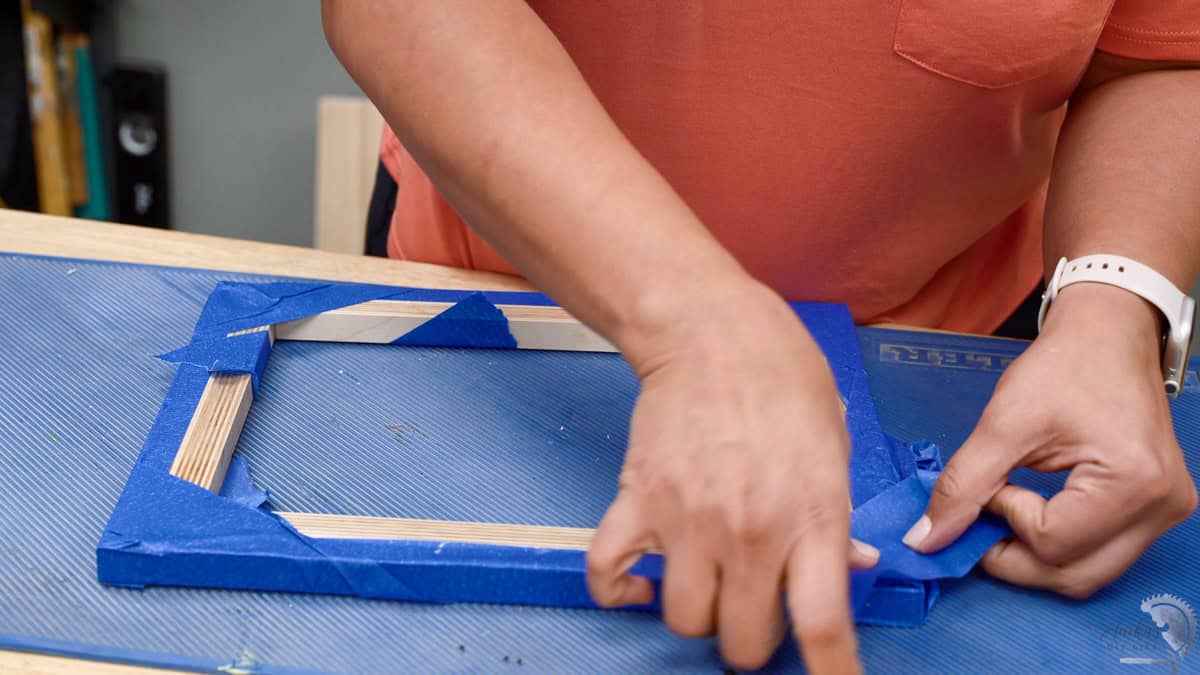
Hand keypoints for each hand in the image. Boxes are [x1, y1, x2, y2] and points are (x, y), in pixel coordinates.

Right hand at [585, 281, 877, 671]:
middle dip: (754, 640)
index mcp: (812, 517)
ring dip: (697, 613)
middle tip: (758, 610)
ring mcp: (688, 519)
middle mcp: (750, 530)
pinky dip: (620, 590)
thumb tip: (850, 565)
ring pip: (683, 619)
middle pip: (743, 641)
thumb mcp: (835, 447)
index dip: (829, 674)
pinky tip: (641, 581)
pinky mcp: (638, 500)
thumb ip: (838, 518)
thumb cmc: (782, 377)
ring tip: (707, 583)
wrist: (711, 330)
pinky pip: (609, 573)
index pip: (823, 626)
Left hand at [905, 283, 1196, 597]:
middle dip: (1013, 560)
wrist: (1108, 334)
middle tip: (978, 522)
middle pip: (1073, 577)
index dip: (1005, 519)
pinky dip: (1058, 545)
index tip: (992, 482)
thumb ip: (963, 485)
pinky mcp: (1154, 510)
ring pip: (1087, 574)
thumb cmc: (1066, 365)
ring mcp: (1164, 512)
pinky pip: (1099, 553)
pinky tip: (1032, 511)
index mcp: (1133, 482)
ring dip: (1034, 557)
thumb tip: (926, 541)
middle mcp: (1162, 507)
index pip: (1051, 543)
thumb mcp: (1004, 422)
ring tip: (1005, 511)